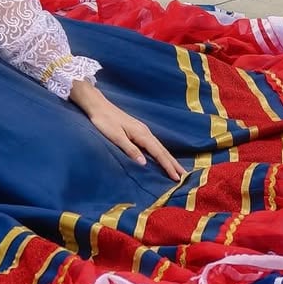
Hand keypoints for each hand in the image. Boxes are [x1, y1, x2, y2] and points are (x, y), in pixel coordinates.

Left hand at [70, 81, 186, 181]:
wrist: (98, 106)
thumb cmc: (104, 121)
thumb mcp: (116, 137)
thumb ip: (130, 149)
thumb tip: (144, 163)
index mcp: (142, 134)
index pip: (158, 153)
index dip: (168, 166)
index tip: (177, 177)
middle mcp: (145, 132)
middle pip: (162, 150)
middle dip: (173, 163)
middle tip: (184, 176)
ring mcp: (142, 130)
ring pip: (159, 147)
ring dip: (169, 158)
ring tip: (177, 169)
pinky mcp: (138, 130)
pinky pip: (153, 144)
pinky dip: (160, 153)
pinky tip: (161, 157)